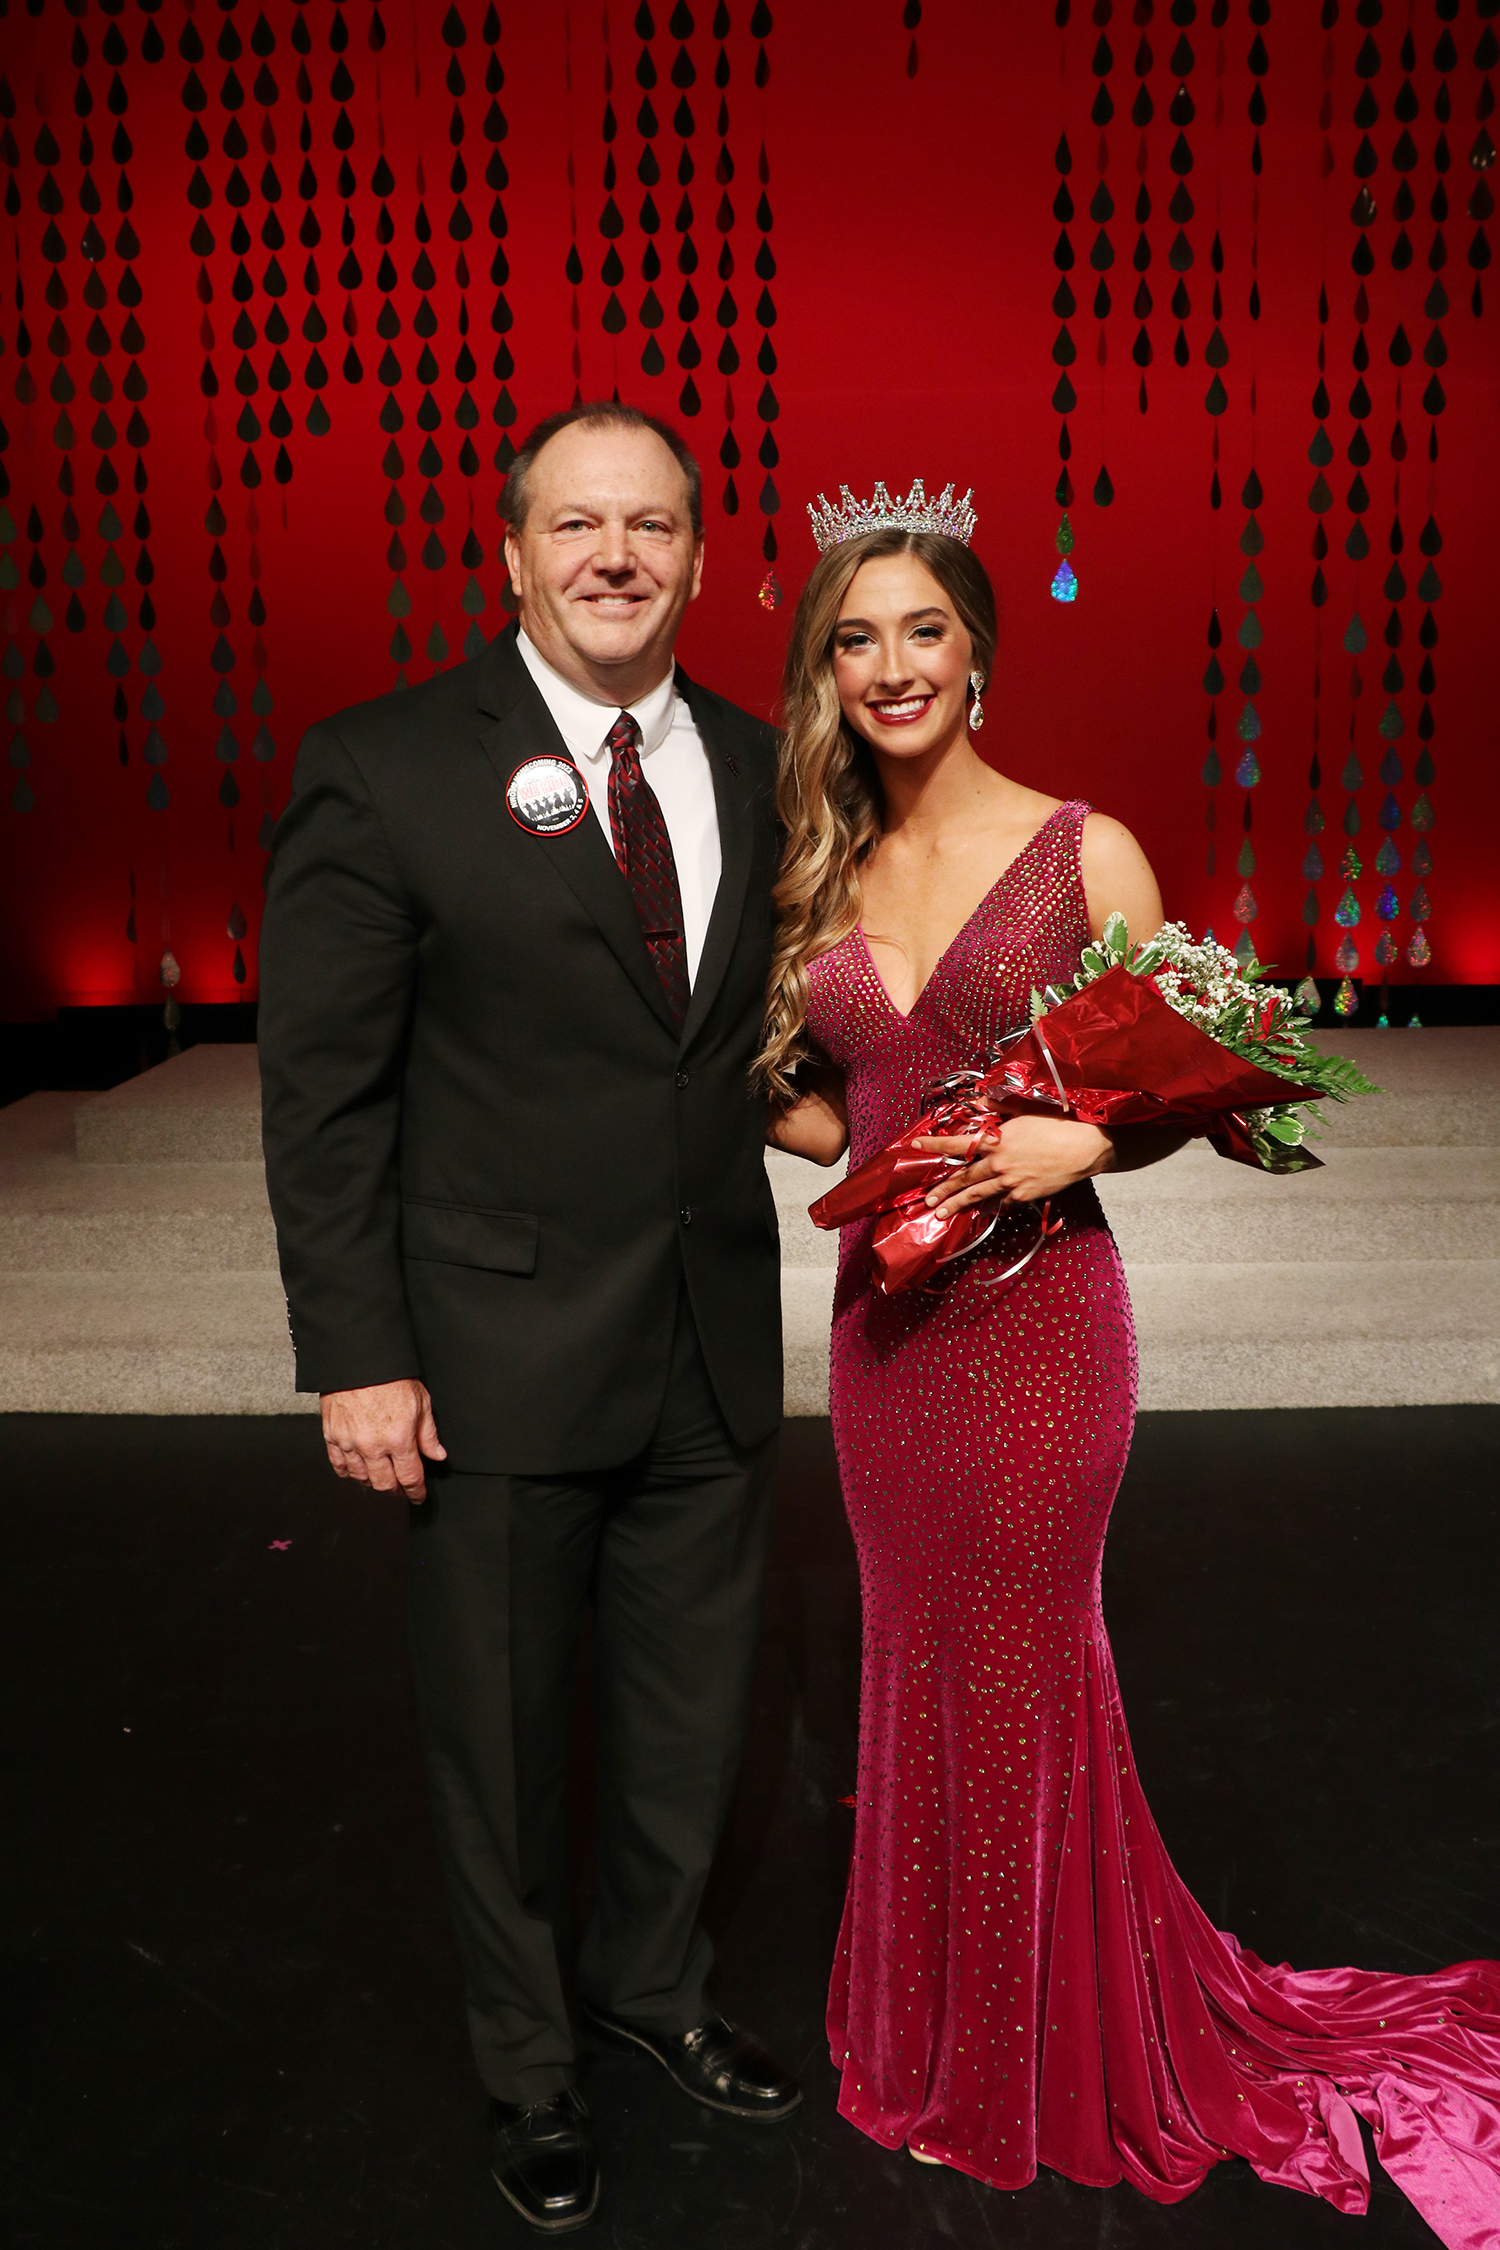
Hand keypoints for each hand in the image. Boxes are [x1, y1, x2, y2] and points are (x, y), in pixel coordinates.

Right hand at [320, 1378, 446, 1502]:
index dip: (416, 1491)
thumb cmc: (389, 1375)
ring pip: (361, 1478)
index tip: (418, 1495)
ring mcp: (350, 1443)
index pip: (410, 1477)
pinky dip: (349, 1472)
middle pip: (384, 1484)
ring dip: (373, 1482)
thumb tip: (437, 1454)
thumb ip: (429, 1433)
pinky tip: (357, 1470)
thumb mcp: (421, 1401)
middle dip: (396, 1490)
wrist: (358, 1358)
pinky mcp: (332, 1436)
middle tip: (401, 1489)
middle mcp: (373, 1445)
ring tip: (381, 1478)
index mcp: (399, 1438)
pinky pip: (339, 1466)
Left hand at [915, 1116, 1113, 1212]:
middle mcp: (999, 1164)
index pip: (957, 1144)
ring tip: (941, 1214)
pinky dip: (993, 1203)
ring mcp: (1011, 1183)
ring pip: (978, 1195)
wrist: (1084, 1149)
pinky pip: (1003, 1200)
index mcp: (996, 1140)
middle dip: (943, 1189)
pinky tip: (983, 1209)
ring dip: (958, 1204)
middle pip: (964, 1178)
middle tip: (928, 1200)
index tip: (915, 1147)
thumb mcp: (1024, 1110)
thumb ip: (998, 1107)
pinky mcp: (1024, 1195)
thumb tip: (978, 1100)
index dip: (934, 1146)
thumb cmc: (1057, 1124)